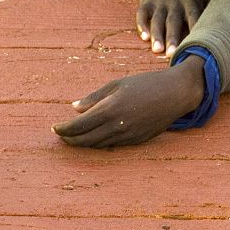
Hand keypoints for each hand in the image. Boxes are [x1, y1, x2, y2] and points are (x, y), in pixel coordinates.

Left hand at [52, 55, 204, 146]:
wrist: (175, 93)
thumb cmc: (144, 84)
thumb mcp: (116, 85)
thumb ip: (94, 98)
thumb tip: (73, 108)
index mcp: (110, 109)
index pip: (79, 125)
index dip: (64, 129)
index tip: (54, 128)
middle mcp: (117, 126)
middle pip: (86, 140)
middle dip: (71, 140)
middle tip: (61, 136)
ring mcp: (128, 136)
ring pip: (99, 145)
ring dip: (84, 143)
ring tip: (73, 139)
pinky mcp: (137, 141)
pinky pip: (112, 145)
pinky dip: (99, 143)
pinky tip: (93, 138)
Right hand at [137, 0, 203, 56]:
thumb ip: (211, 3)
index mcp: (190, 0)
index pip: (194, 16)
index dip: (196, 29)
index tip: (197, 45)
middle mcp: (174, 2)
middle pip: (173, 22)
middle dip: (172, 38)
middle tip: (172, 54)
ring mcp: (159, 2)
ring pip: (157, 20)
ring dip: (157, 35)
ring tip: (157, 49)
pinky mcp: (146, 1)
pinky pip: (142, 14)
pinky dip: (142, 25)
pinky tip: (144, 37)